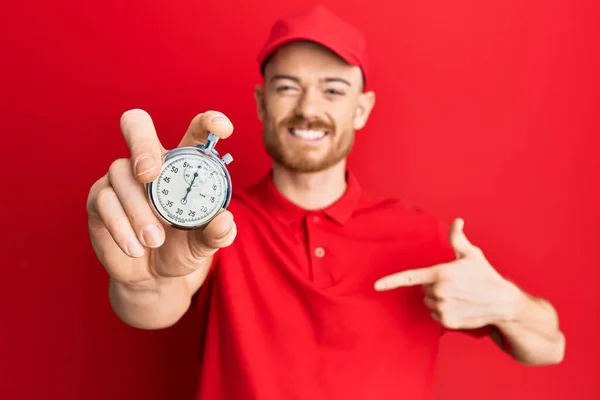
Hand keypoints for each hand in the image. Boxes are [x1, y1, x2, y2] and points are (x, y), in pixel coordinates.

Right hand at [86, 109, 236, 285]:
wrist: (153, 278)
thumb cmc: (182, 249)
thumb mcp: (204, 245)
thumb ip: (217, 233)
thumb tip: (225, 220)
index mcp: (182, 163)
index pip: (194, 130)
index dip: (208, 122)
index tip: (223, 129)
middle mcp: (150, 162)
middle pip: (136, 125)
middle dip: (142, 144)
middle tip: (150, 174)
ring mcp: (120, 178)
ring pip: (121, 174)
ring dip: (138, 210)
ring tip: (154, 240)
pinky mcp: (99, 199)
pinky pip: (104, 201)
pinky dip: (121, 226)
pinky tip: (135, 248)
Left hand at [374, 218, 518, 329]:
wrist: (503, 303)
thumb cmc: (486, 276)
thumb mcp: (472, 255)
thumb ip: (458, 238)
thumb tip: (457, 221)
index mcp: (441, 273)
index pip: (410, 277)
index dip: (391, 281)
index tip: (376, 286)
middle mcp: (439, 292)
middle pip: (423, 289)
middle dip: (434, 285)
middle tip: (455, 284)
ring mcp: (443, 308)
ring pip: (428, 302)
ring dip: (438, 299)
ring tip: (459, 295)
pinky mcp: (448, 322)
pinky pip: (435, 315)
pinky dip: (443, 311)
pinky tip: (460, 306)